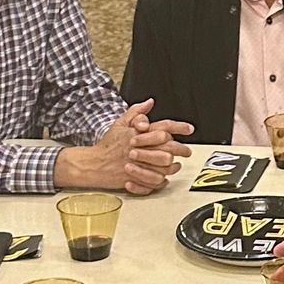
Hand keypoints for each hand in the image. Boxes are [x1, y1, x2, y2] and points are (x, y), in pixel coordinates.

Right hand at [60, 101, 179, 191]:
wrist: (93, 164)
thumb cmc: (108, 145)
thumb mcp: (120, 123)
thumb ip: (136, 112)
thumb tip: (150, 102)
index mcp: (138, 133)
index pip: (163, 127)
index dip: (179, 127)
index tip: (189, 129)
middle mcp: (140, 148)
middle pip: (168, 147)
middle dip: (181, 148)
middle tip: (187, 150)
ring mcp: (139, 164)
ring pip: (164, 165)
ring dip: (173, 165)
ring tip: (177, 164)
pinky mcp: (136, 178)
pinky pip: (155, 180)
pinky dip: (163, 179)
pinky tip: (165, 176)